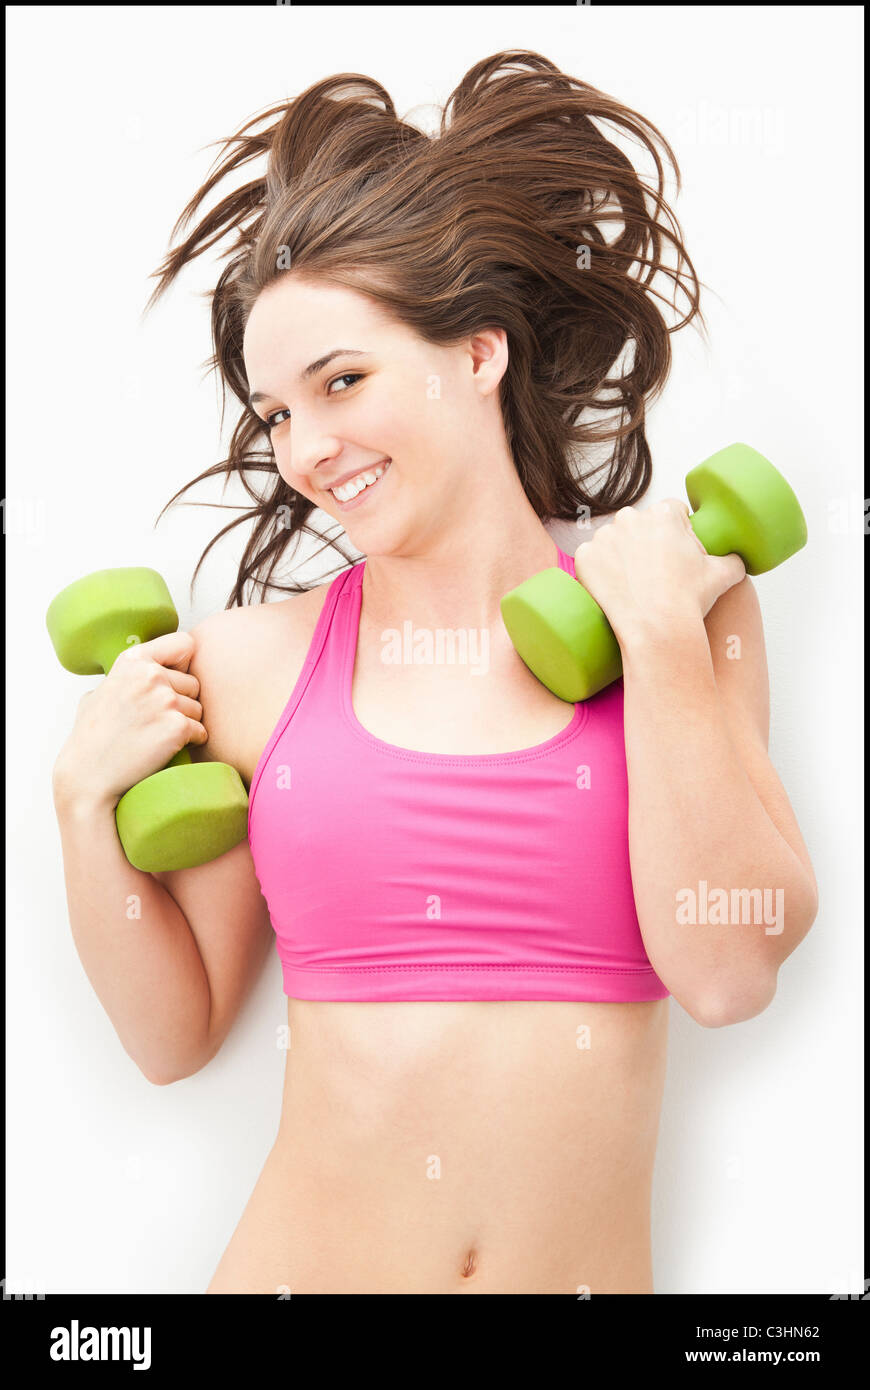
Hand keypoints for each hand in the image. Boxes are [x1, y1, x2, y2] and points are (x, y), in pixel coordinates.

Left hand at [573, 498, 745, 642]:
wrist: (655, 629)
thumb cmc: (688, 601)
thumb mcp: (724, 574)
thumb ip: (733, 558)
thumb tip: (737, 558)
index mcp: (664, 513)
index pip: (672, 512)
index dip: (677, 533)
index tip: (676, 553)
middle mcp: (630, 517)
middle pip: (640, 524)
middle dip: (647, 541)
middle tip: (655, 571)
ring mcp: (604, 536)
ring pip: (614, 540)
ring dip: (621, 554)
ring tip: (634, 582)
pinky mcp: (584, 557)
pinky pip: (591, 559)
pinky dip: (599, 571)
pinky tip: (614, 587)